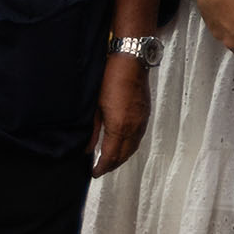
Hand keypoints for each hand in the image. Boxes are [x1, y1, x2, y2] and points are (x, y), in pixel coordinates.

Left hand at [89, 54, 148, 175]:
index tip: (94, 172)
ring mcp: (141, 121)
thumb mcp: (95, 106)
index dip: (102, 167)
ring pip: (133, 148)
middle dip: (112, 165)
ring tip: (110, 159)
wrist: (131, 61)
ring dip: (122, 157)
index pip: (111, 156)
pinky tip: (122, 144)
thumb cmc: (111, 79)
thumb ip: (92, 130)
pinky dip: (130, 146)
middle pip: (124, 155)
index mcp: (119, 126)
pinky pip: (138, 137)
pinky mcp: (145, 114)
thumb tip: (87, 148)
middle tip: (101, 169)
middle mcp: (133, 127)